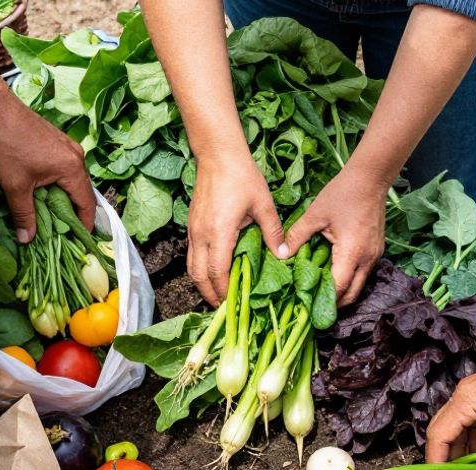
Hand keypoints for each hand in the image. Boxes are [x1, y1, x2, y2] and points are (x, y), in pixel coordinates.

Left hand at [0, 102, 96, 238]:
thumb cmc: (7, 145)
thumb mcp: (15, 186)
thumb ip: (23, 214)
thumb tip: (26, 239)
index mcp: (72, 168)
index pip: (87, 204)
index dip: (84, 225)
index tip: (78, 241)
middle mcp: (77, 157)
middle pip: (82, 192)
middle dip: (73, 213)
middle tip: (62, 232)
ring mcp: (69, 147)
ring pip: (73, 181)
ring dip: (64, 198)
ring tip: (52, 215)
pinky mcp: (58, 142)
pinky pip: (65, 169)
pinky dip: (58, 184)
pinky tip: (44, 192)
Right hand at [187, 152, 287, 304]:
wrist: (218, 154)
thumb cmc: (242, 177)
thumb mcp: (264, 205)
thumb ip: (274, 232)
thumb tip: (284, 256)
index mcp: (219, 232)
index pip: (217, 271)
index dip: (224, 291)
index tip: (235, 304)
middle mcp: (201, 234)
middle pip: (198, 275)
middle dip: (209, 295)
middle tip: (224, 309)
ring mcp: (193, 230)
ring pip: (191, 267)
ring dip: (202, 284)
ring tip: (217, 296)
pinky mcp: (191, 225)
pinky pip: (191, 254)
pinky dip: (199, 269)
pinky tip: (212, 272)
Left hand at [285, 166, 387, 305]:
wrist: (370, 179)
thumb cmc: (342, 194)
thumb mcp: (315, 215)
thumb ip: (297, 236)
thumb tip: (281, 255)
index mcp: (352, 252)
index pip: (339, 287)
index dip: (323, 300)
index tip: (307, 307)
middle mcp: (367, 259)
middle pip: (353, 294)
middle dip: (334, 305)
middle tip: (314, 307)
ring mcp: (374, 255)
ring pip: (360, 285)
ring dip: (342, 292)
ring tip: (322, 294)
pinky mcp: (376, 250)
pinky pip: (363, 273)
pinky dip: (349, 279)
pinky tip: (333, 275)